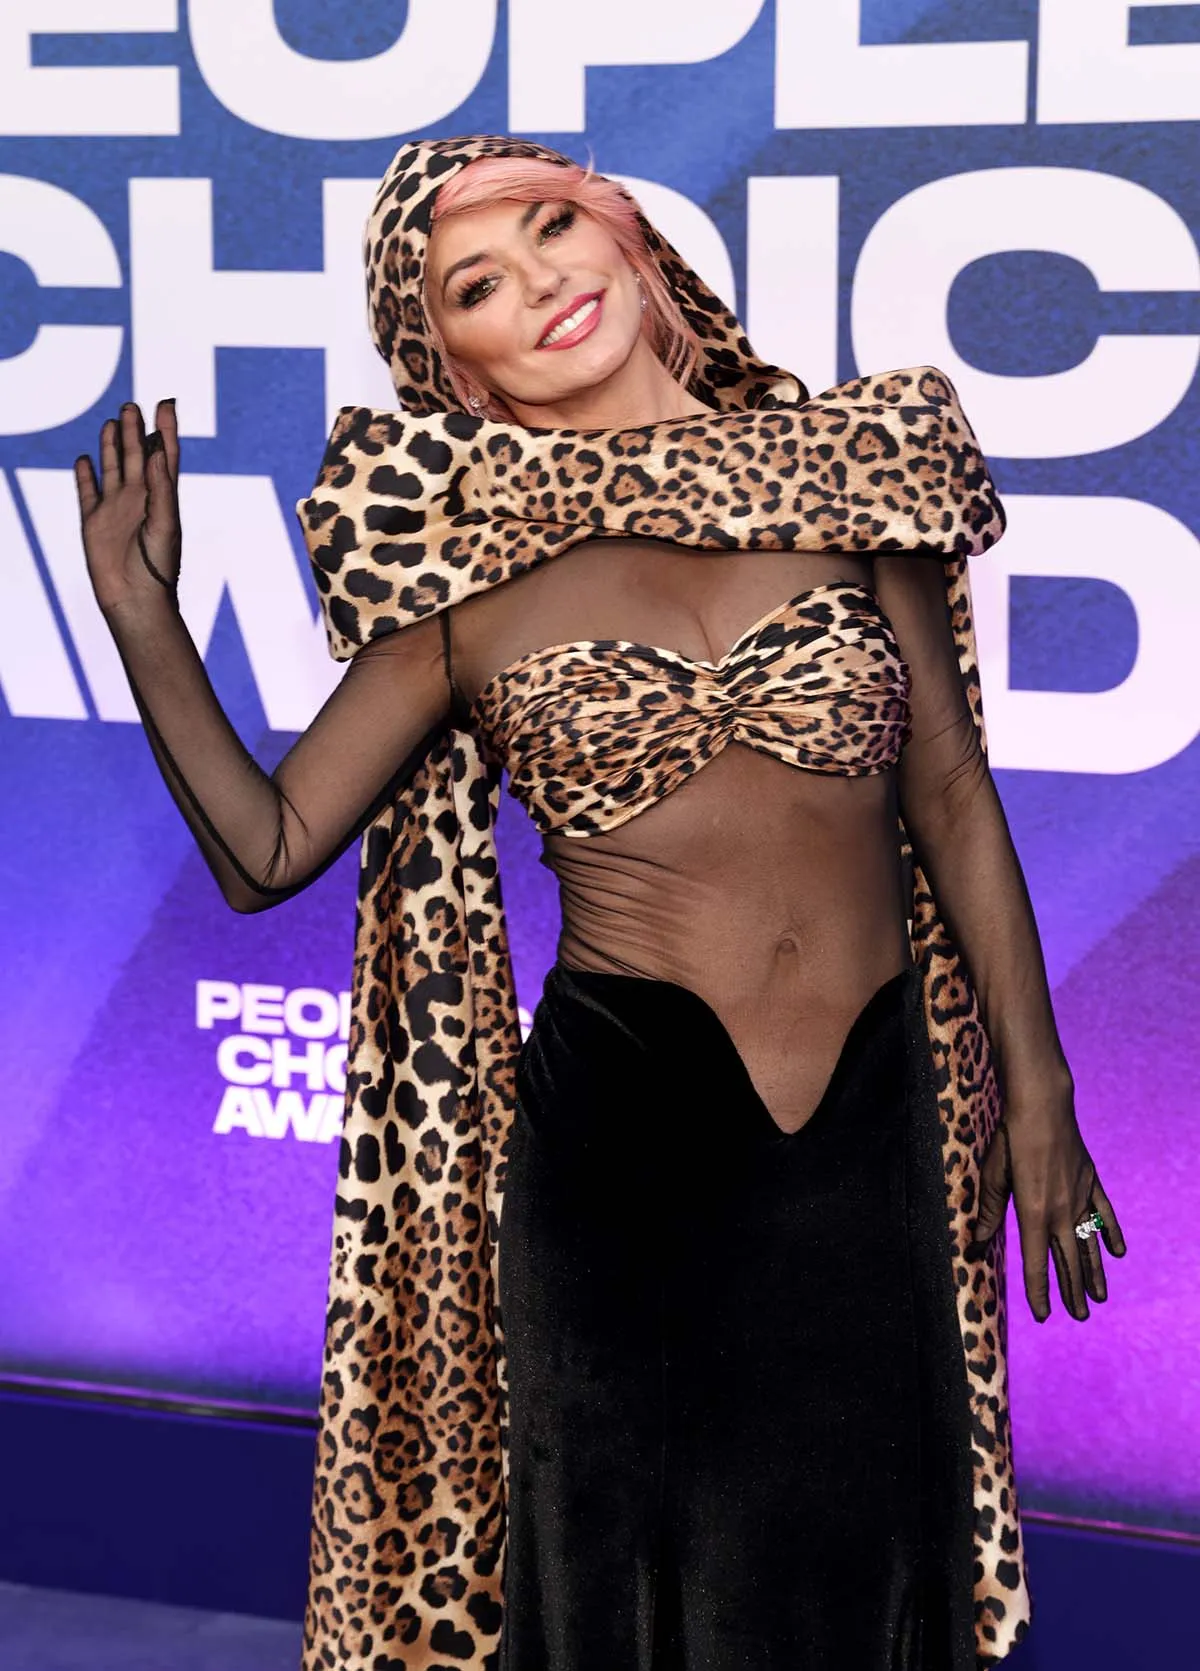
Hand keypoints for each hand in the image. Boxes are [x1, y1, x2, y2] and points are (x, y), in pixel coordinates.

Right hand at [75, 399, 180, 614]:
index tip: (166, 404)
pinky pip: (87, 492)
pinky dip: (85, 475)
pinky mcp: (93, 521)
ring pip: (113, 468)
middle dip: (135, 430)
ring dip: (112, 445)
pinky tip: (84, 459)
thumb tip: (157, 452)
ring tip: (113, 421)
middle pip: (137, 456)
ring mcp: (115, 509)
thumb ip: (161, 489)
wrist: (135, 599)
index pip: (164, 456)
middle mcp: (139, 499)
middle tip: (132, 405)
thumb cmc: (157, 567)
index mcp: (161, 497)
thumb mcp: (164, 525)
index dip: (166, 430)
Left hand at [972, 1088, 1126, 1322]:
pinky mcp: (1090, 1182)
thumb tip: (977, 1242)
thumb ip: (990, 1211)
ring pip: (1089, 1244)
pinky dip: (1111, 1233)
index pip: (1037, 1264)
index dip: (1039, 1292)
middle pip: (1068, 1261)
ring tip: (1099, 1298)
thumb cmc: (1010, 1138)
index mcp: (1034, 1213)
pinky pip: (1105, 1214)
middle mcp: (1061, 1211)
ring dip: (1094, 1272)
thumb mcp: (993, 1175)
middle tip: (1080, 1317)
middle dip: (1073, 1292)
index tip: (1043, 1315)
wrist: (1043, 1105)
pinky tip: (1117, 1252)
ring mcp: (1080, 1197)